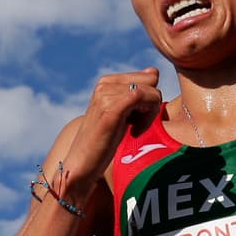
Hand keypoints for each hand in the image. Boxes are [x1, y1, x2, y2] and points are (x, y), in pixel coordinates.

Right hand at [58, 67, 162, 199]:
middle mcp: (105, 83)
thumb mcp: (123, 112)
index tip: (140, 117)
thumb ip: (137, 91)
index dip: (152, 97)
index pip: (150, 76)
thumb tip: (154, 70)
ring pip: (151, 92)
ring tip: (133, 129)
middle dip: (152, 104)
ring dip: (150, 114)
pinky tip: (134, 131)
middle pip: (153, 82)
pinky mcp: (110, 108)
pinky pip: (143, 97)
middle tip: (137, 124)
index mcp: (107, 81)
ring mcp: (106, 94)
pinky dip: (146, 117)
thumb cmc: (104, 142)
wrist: (81, 165)